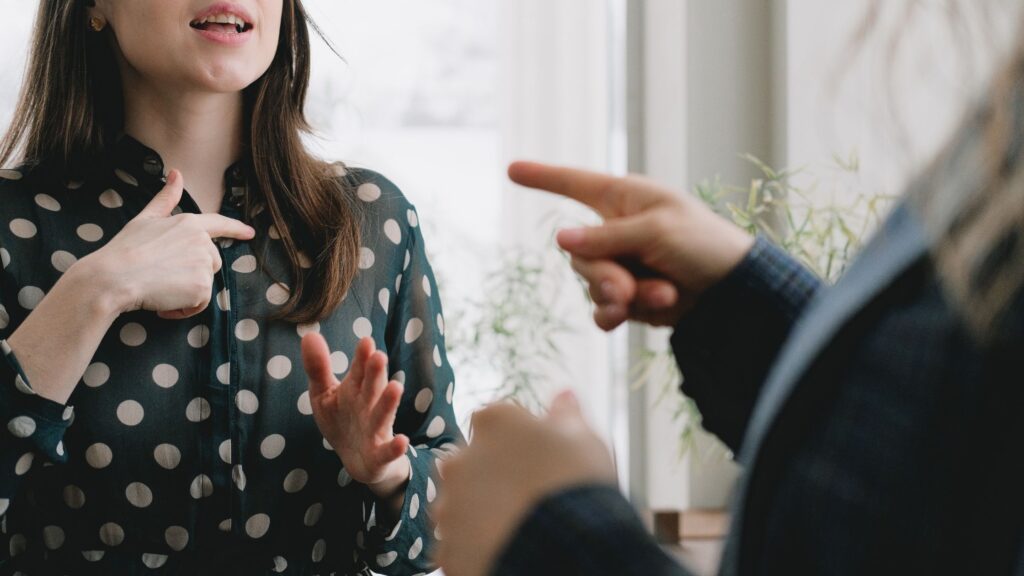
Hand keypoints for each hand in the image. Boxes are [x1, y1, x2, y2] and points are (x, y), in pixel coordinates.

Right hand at [81, 169, 255, 319]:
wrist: (113, 277)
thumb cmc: (125, 249)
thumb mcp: (145, 219)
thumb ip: (166, 199)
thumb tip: (176, 173)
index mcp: (189, 223)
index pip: (219, 224)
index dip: (236, 228)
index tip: (249, 233)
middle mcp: (202, 242)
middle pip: (211, 261)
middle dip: (192, 272)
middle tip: (163, 276)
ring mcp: (203, 264)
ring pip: (205, 283)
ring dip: (186, 292)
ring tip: (161, 289)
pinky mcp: (202, 286)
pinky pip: (200, 303)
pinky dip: (184, 308)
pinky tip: (164, 304)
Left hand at [301, 334, 410, 498]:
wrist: (358, 460)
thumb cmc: (342, 420)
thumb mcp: (324, 394)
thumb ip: (318, 367)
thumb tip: (309, 334)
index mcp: (356, 389)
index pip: (359, 370)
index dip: (362, 357)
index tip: (365, 341)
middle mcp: (369, 406)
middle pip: (372, 388)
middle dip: (376, 373)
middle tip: (379, 356)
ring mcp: (376, 430)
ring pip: (382, 415)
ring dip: (389, 402)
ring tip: (396, 387)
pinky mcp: (380, 454)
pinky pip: (388, 451)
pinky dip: (395, 447)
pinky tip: (402, 441)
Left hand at [435, 391, 615, 575]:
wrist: (565, 548)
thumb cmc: (576, 484)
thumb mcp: (582, 438)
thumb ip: (566, 414)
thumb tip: (564, 395)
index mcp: (492, 422)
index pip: (496, 421)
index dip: (518, 440)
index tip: (540, 458)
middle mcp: (459, 458)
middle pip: (472, 462)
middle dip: (493, 475)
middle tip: (529, 495)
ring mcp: (449, 506)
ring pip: (461, 504)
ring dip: (480, 512)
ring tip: (518, 527)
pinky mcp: (447, 549)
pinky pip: (458, 545)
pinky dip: (476, 548)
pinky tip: (505, 549)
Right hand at [509, 161, 754, 329]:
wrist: (733, 292)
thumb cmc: (703, 244)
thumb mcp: (656, 231)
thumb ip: (606, 237)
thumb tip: (560, 239)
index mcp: (623, 198)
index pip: (574, 183)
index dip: (543, 177)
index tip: (512, 168)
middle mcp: (615, 230)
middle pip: (578, 254)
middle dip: (603, 275)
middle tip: (629, 289)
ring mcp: (620, 264)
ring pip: (590, 284)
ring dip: (621, 296)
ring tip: (661, 295)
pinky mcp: (628, 297)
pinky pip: (601, 308)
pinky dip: (616, 315)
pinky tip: (635, 316)